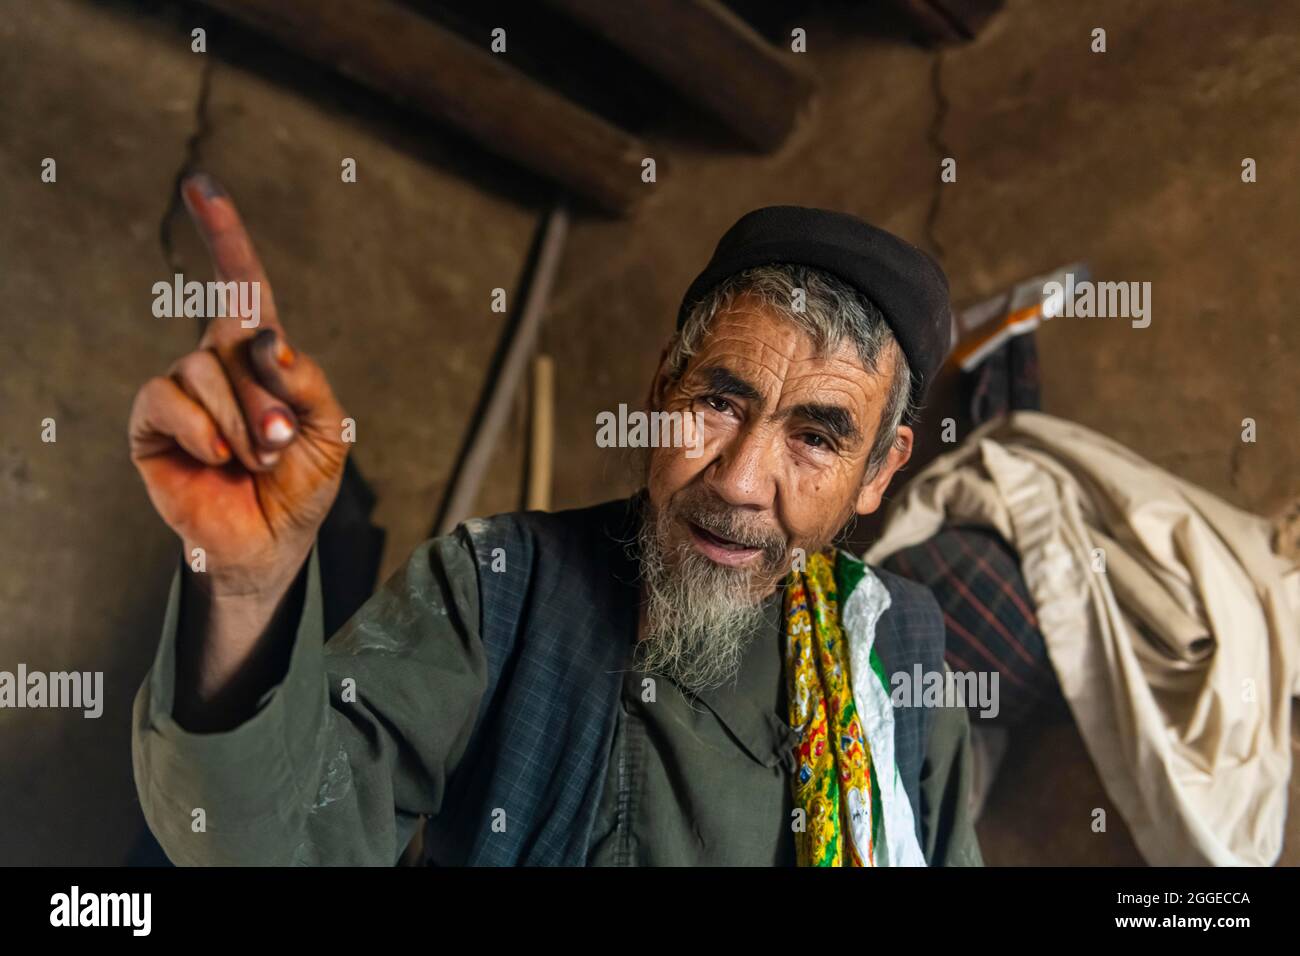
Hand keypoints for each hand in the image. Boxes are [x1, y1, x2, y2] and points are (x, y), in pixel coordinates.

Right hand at [129, 173, 347, 599]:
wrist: (271, 541)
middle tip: (282, 441)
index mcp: (260, 355)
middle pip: (233, 337)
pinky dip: (201, 427)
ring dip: (241, 418)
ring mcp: (183, 391)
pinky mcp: (153, 423)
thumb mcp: (328, 429)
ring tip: (256, 457)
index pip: (240, 284)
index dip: (224, 235)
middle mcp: (217, 363)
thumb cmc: (302, 483)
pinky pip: (167, 397)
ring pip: (203, 368)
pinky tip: (219, 457)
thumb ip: (306, 379)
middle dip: (267, 395)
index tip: (201, 185)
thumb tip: (267, 339)